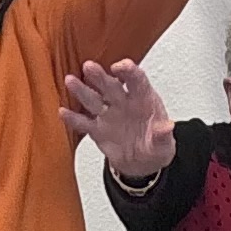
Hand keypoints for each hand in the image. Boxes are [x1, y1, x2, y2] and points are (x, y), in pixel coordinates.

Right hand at [60, 60, 174, 183]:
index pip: (136, 80)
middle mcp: (123, 102)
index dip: (128, 71)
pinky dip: (74, 118)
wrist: (143, 164)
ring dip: (82, 90)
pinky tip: (63, 112)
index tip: (119, 68)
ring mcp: (108, 115)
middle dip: (100, 76)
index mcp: (143, 99)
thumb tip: (167, 127)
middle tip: (88, 67)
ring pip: (94, 99)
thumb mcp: (163, 144)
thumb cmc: (155, 146)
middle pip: (110, 85)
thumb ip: (162, 135)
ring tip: (70, 81)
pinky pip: (84, 123)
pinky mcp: (97, 130)